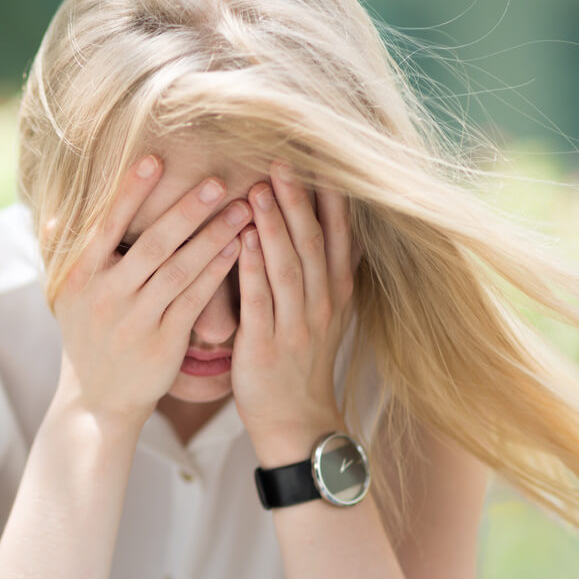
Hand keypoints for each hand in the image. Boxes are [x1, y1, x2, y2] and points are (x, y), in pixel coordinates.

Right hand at [49, 154, 252, 431]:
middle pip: (151, 246)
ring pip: (179, 272)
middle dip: (186, 211)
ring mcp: (135, 322)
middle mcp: (105, 298)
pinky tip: (238, 249)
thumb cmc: (86, 338)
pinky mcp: (162, 344)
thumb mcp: (65, 299)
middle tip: (218, 181)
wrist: (97, 400)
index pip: (105, 227)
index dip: (129, 193)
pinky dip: (216, 273)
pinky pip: (194, 301)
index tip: (154, 159)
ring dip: (213, 238)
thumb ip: (60, 255)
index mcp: (79, 279)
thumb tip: (54, 215)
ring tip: (243, 210)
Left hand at [232, 162, 357, 462]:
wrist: (295, 421)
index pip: (337, 234)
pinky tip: (241, 238)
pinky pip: (260, 300)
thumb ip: (320, 270)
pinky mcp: (266, 345)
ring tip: (258, 188)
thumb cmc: (299, 361)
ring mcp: (297, 325)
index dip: (328, 196)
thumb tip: (321, 222)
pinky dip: (252, 267)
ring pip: (288, 265)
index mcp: (336, 292)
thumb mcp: (322, 312)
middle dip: (298, 199)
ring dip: (274, 225)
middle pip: (312, 241)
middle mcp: (323, 303)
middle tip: (281, 158)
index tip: (316, 157)